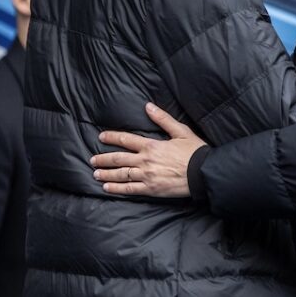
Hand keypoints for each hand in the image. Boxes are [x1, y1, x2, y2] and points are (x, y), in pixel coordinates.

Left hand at [91, 103, 205, 197]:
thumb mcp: (180, 131)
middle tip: (92, 160)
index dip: (112, 137)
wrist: (203, 173)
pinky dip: (117, 189)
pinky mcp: (151, 189)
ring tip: (96, 174)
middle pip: (118, 159)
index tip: (101, 137)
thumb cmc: (194, 152)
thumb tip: (148, 107)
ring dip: (107, 174)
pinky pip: (130, 189)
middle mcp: (145, 161)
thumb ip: (163, 119)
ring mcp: (146, 176)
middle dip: (103, 159)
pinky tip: (107, 188)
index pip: (126, 140)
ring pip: (121, 174)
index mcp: (151, 146)